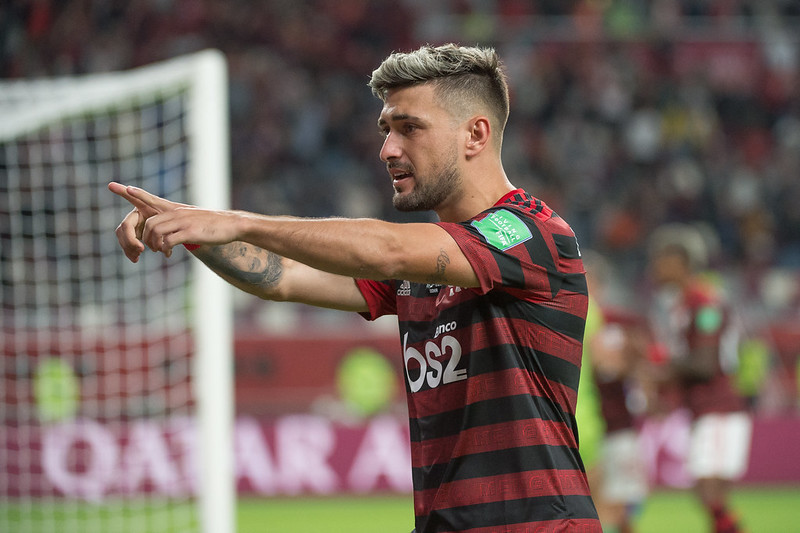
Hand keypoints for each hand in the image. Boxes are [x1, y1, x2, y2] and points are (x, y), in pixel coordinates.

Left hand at [108, 182, 239, 258]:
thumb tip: (167, 233)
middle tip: (151, 249)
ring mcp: (183, 221)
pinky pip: (169, 241)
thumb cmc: (212, 224)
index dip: (135, 194)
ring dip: (154, 245)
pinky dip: (165, 249)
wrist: (232, 224)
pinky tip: (169, 253)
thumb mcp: (192, 219)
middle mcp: (176, 212)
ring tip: (160, 252)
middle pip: (148, 223)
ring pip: (155, 231)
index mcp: (175, 209)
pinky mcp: (190, 232)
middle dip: (144, 238)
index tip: (120, 186)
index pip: (151, 199)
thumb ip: (177, 223)